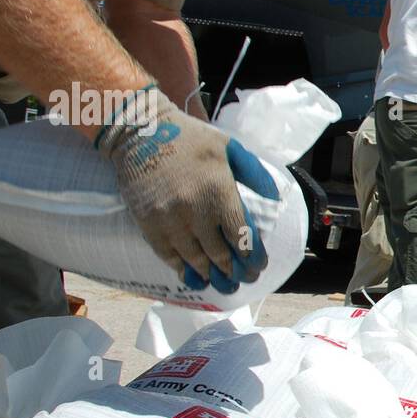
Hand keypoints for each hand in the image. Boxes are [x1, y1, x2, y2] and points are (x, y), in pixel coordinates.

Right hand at [98, 87, 277, 291]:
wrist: (140, 132)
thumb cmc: (190, 139)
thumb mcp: (230, 148)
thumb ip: (255, 174)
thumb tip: (275, 199)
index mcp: (220, 193)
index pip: (242, 237)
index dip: (252, 257)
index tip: (258, 266)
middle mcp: (197, 212)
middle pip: (221, 255)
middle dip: (235, 271)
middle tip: (243, 279)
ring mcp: (171, 221)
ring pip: (196, 260)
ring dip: (212, 277)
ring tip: (223, 285)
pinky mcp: (149, 225)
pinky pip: (169, 257)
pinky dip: (184, 270)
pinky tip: (194, 278)